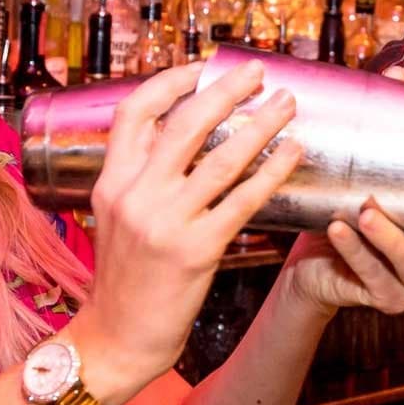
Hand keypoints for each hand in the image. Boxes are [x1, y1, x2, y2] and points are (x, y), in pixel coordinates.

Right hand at [75, 62, 302, 399]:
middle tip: (260, 72)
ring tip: (287, 104)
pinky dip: (272, 171)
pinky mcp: (196, 250)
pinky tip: (292, 153)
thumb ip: (141, 179)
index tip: (202, 67)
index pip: (134, 112)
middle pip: (184, 123)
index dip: (169, 81)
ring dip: (260, 124)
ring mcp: (165, 222)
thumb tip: (182, 140)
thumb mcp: (116, 218)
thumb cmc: (124, 280)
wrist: (117, 337)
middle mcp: (135, 195)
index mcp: (111, 181)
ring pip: (221, 158)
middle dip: (227, 91)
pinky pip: (243, 200)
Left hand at [276, 61, 403, 313]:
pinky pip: (371, 278)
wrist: (316, 258)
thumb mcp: (381, 166)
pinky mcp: (380, 297)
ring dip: (392, 240)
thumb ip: (395, 125)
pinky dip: (354, 252)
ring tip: (368, 210)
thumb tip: (399, 75)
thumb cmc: (361, 205)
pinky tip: (338, 228)